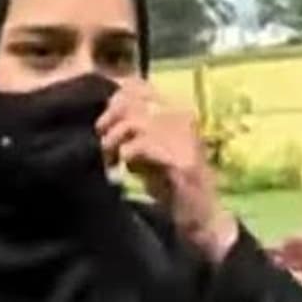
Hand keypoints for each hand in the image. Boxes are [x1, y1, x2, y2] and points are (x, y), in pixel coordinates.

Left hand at [95, 77, 237, 262]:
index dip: (113, 102)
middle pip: (131, 99)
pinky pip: (140, 145)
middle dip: (109, 122)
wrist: (199, 216)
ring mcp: (184, 136)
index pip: (138, 85)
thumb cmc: (170, 184)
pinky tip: (123, 172)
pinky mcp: (181, 159)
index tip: (103, 126)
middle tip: (104, 146)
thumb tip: (102, 118)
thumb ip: (130, 130)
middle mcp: (183, 115)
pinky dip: (125, 157)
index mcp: (176, 108)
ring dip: (114, 142)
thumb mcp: (145, 149)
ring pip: (133, 122)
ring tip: (111, 161)